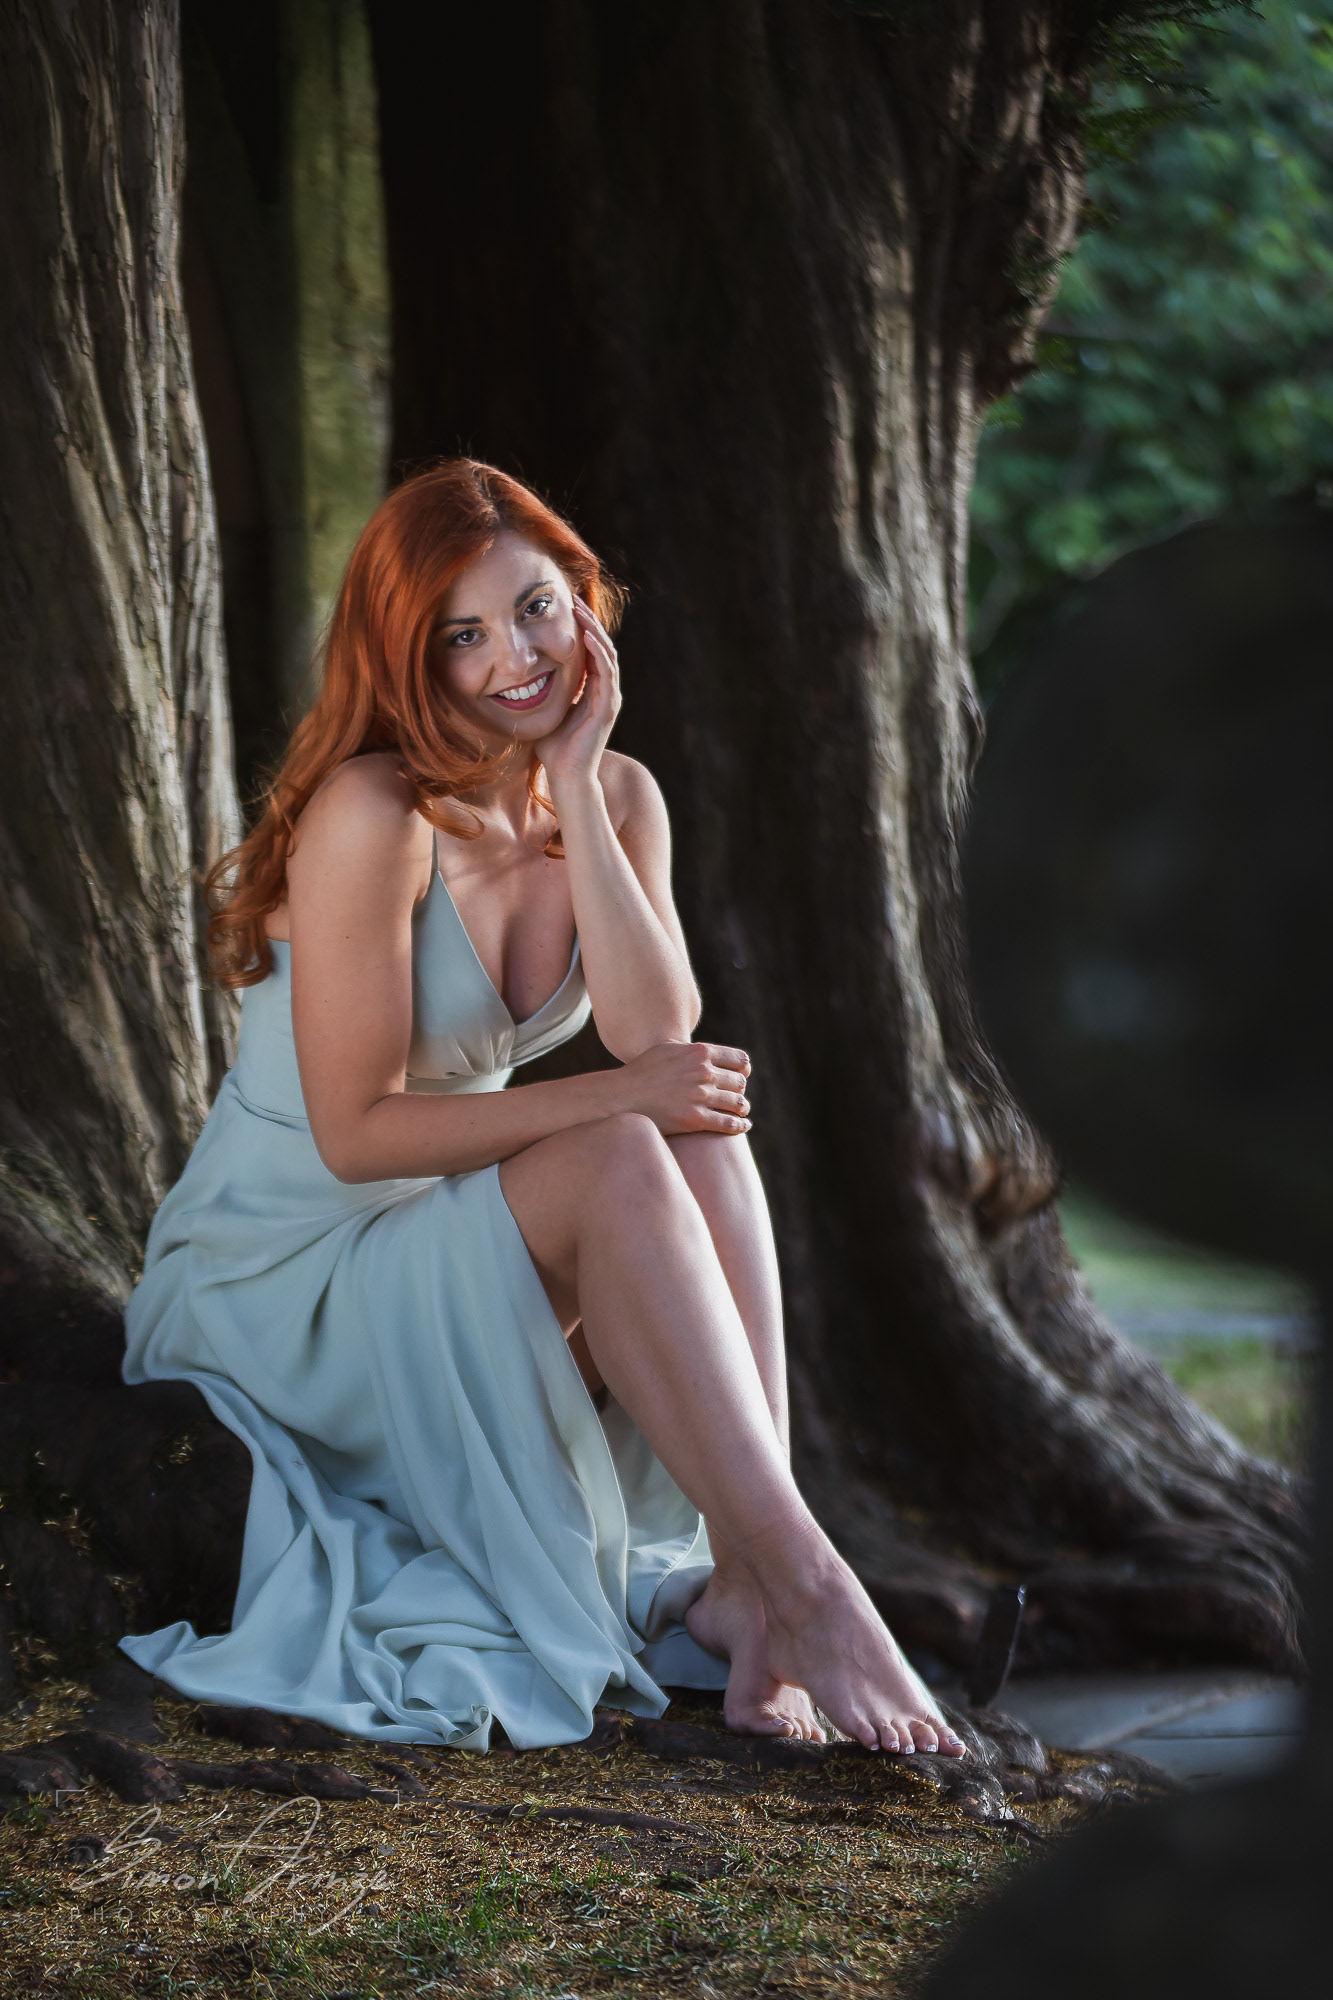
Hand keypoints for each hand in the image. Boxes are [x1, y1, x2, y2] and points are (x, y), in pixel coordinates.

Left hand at [534, 596, 620, 794]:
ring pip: (607, 654)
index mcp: (592, 691)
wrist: (566, 776)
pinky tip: (587, 636)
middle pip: (601, 646)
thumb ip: (544, 692)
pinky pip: (606, 673)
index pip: (590, 650)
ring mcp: (609, 699)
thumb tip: (522, 675)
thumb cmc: (554, 748)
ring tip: (580, 610)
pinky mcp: (608, 708)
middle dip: (588, 620)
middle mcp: (605, 692)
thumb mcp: (546, 710)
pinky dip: (598, 653)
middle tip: (572, 597)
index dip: (580, 626)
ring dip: (594, 630)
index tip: (565, 605)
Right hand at [611, 1040, 751, 1135]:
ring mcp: (700, 1096)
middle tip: (736, 1096)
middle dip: (739, 1090)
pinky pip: (729, 1124)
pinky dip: (740, 1126)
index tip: (742, 1076)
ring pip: (738, 1103)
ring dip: (742, 1108)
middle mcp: (704, 1072)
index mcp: (700, 1052)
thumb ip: (692, 1050)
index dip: (743, 1070)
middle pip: (739, 1082)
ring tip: (741, 1112)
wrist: (622, 1096)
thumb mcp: (669, 1050)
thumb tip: (707, 1054)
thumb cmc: (643, 1072)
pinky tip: (743, 1127)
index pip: (739, 1060)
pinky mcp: (695, 1119)